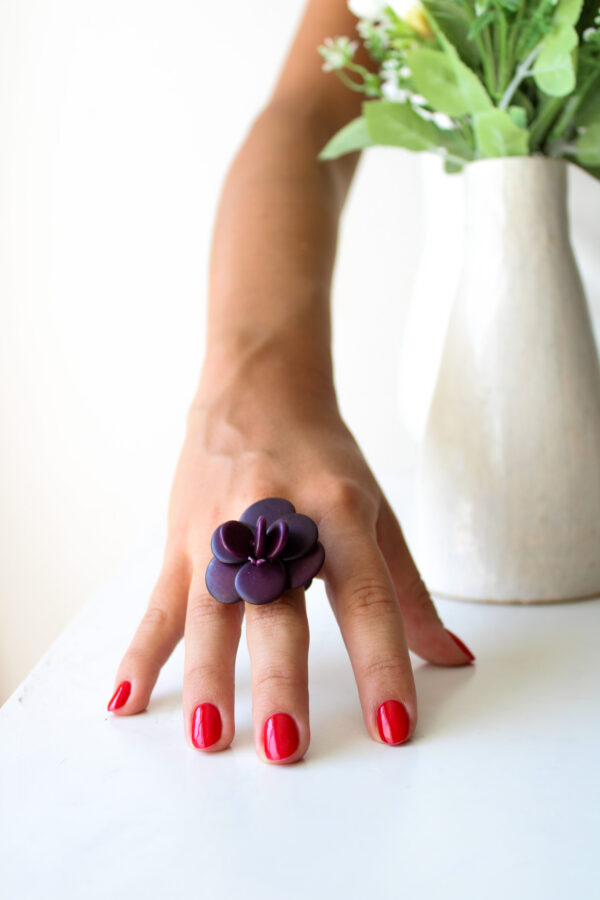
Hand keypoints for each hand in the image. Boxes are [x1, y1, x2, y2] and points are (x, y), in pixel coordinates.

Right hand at [106, 350, 474, 763]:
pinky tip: (125, 700)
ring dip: (207, 677)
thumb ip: (408, 591)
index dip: (382, 663)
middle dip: (280, 678)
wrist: (258, 389)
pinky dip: (139, 653)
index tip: (392, 727)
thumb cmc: (324, 456)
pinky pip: (158, 603)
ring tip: (209, 738)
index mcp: (337, 512)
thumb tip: (450, 658)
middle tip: (285, 744)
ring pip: (210, 611)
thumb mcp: (375, 511)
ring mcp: (218, 531)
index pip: (366, 597)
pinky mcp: (180, 540)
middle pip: (278, 606)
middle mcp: (274, 519)